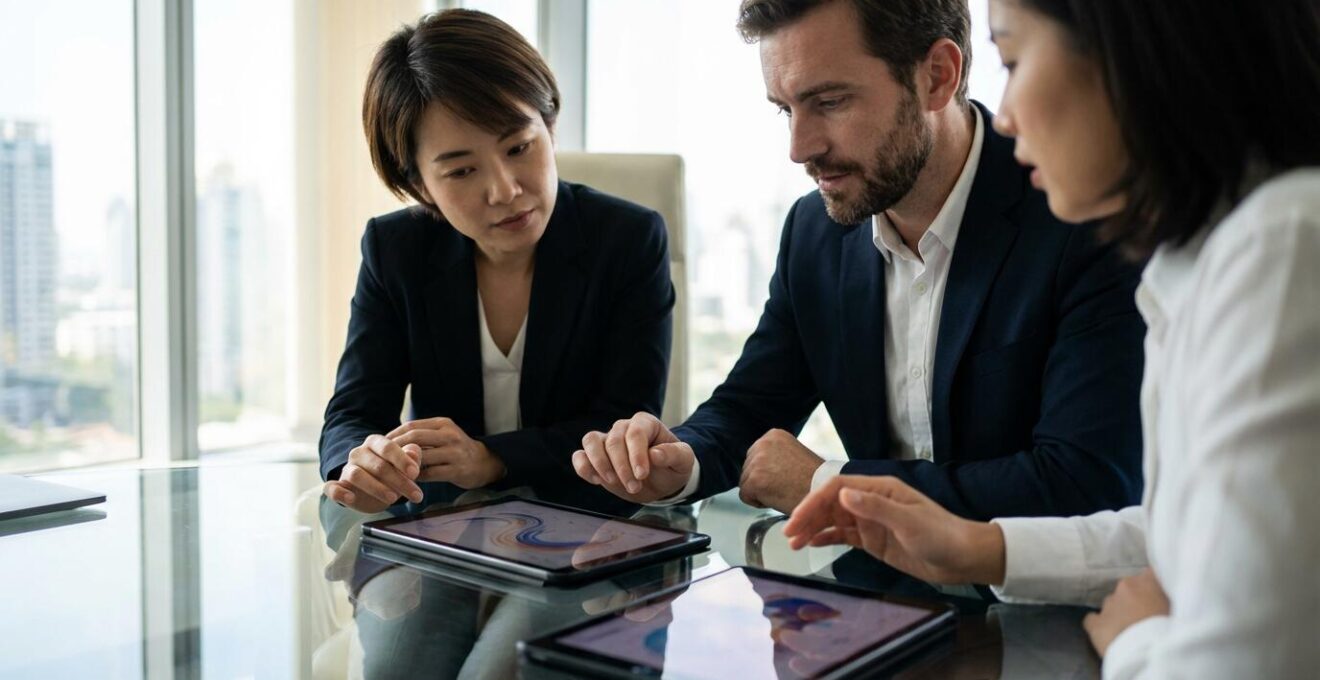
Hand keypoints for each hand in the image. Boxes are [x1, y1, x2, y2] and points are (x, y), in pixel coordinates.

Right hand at [324, 434, 423, 512]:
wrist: (375, 491)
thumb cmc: (393, 474)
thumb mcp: (405, 466)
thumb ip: (411, 458)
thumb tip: (414, 451)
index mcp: (375, 442)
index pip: (388, 447)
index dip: (402, 460)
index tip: (415, 473)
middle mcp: (358, 453)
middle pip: (377, 465)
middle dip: (398, 481)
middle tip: (415, 494)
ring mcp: (346, 469)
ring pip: (357, 475)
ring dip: (376, 488)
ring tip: (393, 498)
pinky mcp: (337, 485)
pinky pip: (332, 487)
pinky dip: (339, 492)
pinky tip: (351, 498)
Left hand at [388, 417, 505, 489]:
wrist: (484, 463)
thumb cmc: (456, 449)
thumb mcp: (442, 434)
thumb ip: (421, 435)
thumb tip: (389, 439)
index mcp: (443, 424)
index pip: (411, 426)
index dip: (393, 435)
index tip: (379, 444)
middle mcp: (450, 435)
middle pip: (414, 438)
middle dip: (395, 448)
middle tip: (381, 458)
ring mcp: (454, 453)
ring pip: (421, 457)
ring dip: (403, 465)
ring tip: (391, 471)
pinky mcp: (457, 470)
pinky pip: (430, 474)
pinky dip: (416, 477)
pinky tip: (407, 481)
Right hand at [572, 412, 694, 502]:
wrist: (662, 481)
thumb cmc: (673, 466)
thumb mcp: (684, 460)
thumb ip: (674, 454)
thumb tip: (655, 454)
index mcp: (645, 423)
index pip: (635, 433)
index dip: (636, 454)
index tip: (642, 475)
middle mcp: (623, 428)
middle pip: (613, 440)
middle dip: (622, 467)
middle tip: (634, 486)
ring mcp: (607, 441)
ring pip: (591, 441)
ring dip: (599, 464)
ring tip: (611, 482)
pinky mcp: (595, 457)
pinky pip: (580, 455)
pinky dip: (583, 467)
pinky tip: (596, 480)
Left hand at [738, 429, 823, 512]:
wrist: (822, 491)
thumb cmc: (813, 478)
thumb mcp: (793, 454)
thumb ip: (775, 454)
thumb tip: (761, 465)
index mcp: (773, 435)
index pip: (755, 456)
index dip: (768, 471)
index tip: (785, 475)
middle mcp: (763, 443)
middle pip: (747, 468)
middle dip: (762, 480)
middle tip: (784, 485)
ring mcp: (757, 461)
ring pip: (745, 482)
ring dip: (760, 491)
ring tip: (783, 490)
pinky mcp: (754, 480)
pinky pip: (745, 496)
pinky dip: (758, 502)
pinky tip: (777, 497)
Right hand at [782, 475, 1005, 585]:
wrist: (963, 558)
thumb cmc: (942, 536)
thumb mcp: (909, 521)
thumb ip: (875, 507)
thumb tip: (843, 493)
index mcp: (879, 489)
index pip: (837, 488)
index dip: (813, 502)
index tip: (797, 519)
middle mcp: (872, 501)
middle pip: (830, 503)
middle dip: (807, 517)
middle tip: (789, 535)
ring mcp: (871, 521)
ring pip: (833, 520)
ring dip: (812, 529)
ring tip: (794, 544)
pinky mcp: (873, 539)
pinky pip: (843, 536)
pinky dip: (826, 538)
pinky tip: (812, 545)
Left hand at [1083, 568, 1169, 656]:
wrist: (1148, 655)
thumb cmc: (1171, 632)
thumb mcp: (1180, 611)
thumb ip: (1171, 599)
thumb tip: (1169, 598)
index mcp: (1147, 581)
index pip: (1152, 575)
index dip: (1156, 587)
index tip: (1162, 599)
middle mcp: (1125, 587)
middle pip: (1131, 589)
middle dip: (1138, 601)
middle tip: (1149, 618)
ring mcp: (1108, 605)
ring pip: (1113, 604)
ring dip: (1121, 613)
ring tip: (1131, 631)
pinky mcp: (1095, 624)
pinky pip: (1093, 620)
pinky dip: (1100, 626)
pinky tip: (1108, 636)